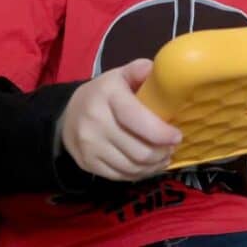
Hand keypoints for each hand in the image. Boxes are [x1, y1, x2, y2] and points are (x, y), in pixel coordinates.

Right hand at [60, 58, 181, 180]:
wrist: (69, 113)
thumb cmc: (106, 92)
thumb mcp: (122, 75)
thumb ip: (142, 70)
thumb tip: (166, 72)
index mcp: (109, 95)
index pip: (137, 119)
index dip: (160, 132)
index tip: (177, 136)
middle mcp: (96, 122)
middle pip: (137, 150)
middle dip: (161, 152)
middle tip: (172, 148)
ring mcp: (90, 146)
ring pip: (130, 166)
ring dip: (153, 166)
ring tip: (164, 157)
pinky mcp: (87, 163)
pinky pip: (119, 176)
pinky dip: (139, 174)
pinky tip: (148, 166)